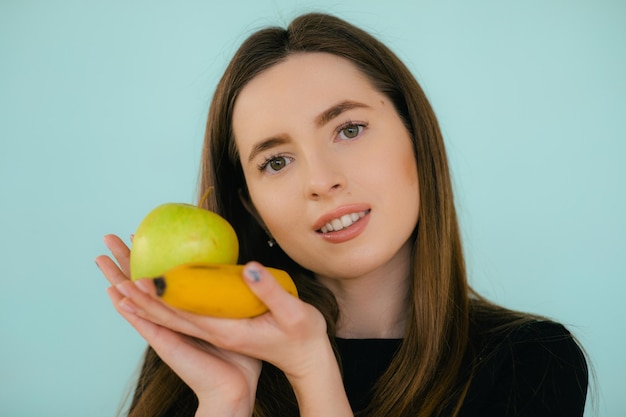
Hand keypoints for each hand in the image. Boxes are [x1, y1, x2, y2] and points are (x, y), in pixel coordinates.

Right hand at [95, 235, 260, 415]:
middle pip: (142, 285)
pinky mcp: (166, 344)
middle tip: (109, 238)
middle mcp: (171, 320)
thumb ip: (233, 294)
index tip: (141, 234)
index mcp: (185, 313)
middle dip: (125, 262)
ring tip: (101, 260)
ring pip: (137, 301)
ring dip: (119, 280)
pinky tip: (116, 294)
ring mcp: (165, 332)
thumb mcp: (238, 316)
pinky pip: (145, 323)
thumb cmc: (240, 356)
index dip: (150, 258)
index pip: (163, 280)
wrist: (236, 387)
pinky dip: (131, 309)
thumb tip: (246, 268)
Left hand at [107, 252, 351, 415]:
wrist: (305, 362)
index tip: (134, 272)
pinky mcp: (217, 326)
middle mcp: (211, 332)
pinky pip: (181, 311)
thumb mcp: (293, 316)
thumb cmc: (302, 339)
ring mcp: (211, 330)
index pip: (180, 311)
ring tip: (117, 269)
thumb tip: (249, 268)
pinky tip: (154, 283)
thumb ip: (271, 293)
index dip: (157, 293)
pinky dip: (162, 298)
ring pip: (165, 311)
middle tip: (108, 255)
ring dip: (139, 290)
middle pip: (162, 309)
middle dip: (134, 283)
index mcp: (224, 330)